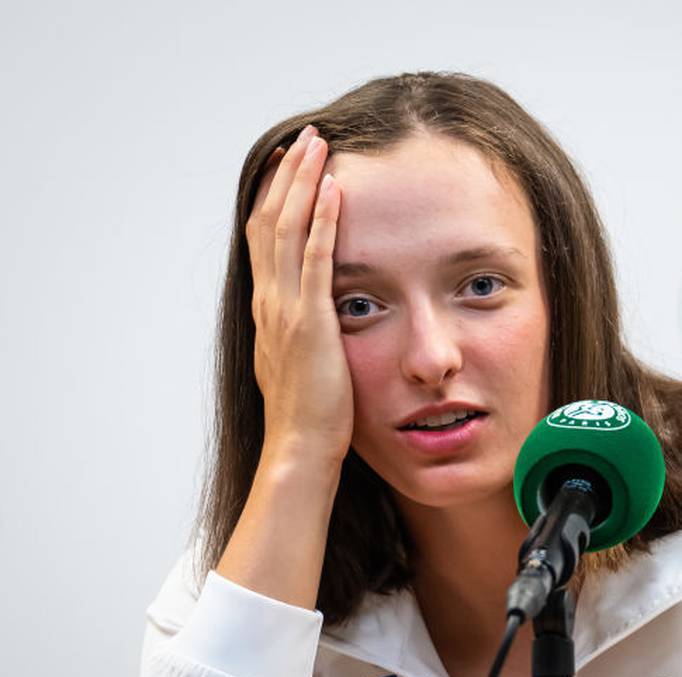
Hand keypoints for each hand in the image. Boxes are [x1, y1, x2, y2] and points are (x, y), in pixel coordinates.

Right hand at [245, 125, 351, 464]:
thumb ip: (306, 334)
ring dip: (302, 183)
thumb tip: (318, 321)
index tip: (289, 165)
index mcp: (268, 310)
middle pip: (269, 220)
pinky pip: (315, 260)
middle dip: (287, 176)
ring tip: (318, 146)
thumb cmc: (313, 417)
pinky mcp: (310, 323)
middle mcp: (269, 303)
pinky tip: (335, 191)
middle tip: (305, 139)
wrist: (302, 450)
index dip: (275, 197)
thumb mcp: (304, 364)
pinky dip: (323, 221)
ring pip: (286, 229)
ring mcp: (285, 311)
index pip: (265, 239)